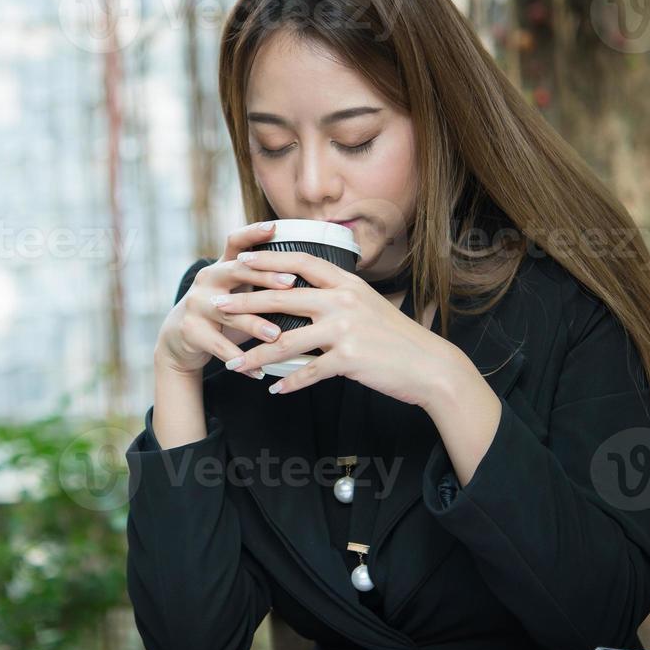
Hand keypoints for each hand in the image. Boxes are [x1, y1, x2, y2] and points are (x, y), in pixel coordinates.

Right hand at [153, 222, 300, 377]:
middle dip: (265, 277)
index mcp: (222, 266)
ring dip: (255, 325)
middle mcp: (207, 279)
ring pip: (229, 312)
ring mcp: (196, 304)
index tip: (275, 226)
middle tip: (291, 285)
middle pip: (236, 271)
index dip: (253, 233)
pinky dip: (242, 361)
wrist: (180, 339)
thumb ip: (262, 279)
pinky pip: (220, 346)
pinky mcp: (191, 330)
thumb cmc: (223, 312)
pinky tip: (259, 371)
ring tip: (276, 336)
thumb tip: (312, 272)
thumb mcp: (237, 290)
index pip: (236, 242)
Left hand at [214, 249, 470, 408]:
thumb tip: (309, 292)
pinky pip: (309, 372)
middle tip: (219, 306)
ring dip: (258, 355)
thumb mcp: (369, 305)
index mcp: (348, 283)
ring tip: (235, 364)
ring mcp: (346, 330)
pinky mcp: (349, 360)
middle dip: (247, 302)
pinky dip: (290, 383)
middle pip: (284, 296)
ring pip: (288, 341)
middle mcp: (344, 301)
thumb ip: (340, 297)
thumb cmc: (396, 337)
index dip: (269, 260)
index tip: (242, 260)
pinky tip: (274, 390)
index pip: (301, 262)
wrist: (430, 365)